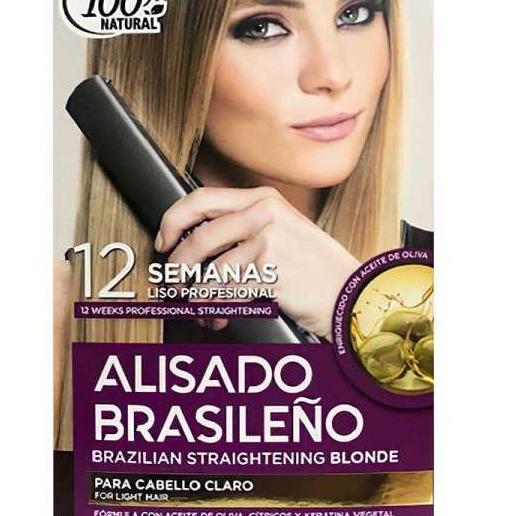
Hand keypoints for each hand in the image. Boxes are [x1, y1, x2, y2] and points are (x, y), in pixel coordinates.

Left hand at [156, 186, 358, 337]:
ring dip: (197, 297)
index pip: (201, 198)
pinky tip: (220, 317)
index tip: (164, 240)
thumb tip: (196, 240)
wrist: (350, 292)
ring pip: (209, 271)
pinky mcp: (269, 269)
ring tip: (202, 310)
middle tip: (173, 283)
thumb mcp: (284, 232)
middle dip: (177, 265)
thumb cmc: (316, 269)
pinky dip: (216, 310)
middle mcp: (264, 212)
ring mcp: (267, 239)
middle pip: (198, 235)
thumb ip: (245, 227)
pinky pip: (226, 293)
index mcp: (263, 199)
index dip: (174, 220)